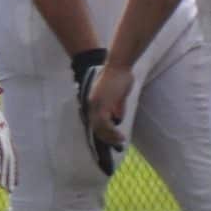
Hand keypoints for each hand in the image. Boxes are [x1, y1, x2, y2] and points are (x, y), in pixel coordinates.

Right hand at [0, 84, 17, 192]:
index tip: (14, 181)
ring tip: (5, 186)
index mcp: (5, 132)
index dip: (15, 169)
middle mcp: (5, 134)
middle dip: (11, 176)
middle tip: (11, 189)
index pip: (13, 154)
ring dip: (5, 173)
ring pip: (5, 158)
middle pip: (11, 159)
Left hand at [82, 56, 134, 174]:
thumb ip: (117, 107)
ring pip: (99, 128)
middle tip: (115, 146)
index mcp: (93, 102)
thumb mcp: (118, 95)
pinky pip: (104, 123)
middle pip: (94, 127)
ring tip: (120, 141)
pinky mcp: (102, 104)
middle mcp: (91, 104)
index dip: (101, 133)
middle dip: (104, 139)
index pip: (93, 122)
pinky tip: (120, 136)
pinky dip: (111, 132)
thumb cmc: (120, 76)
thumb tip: (118, 118)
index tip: (108, 142)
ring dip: (109, 137)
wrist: (119, 65)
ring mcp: (95, 104)